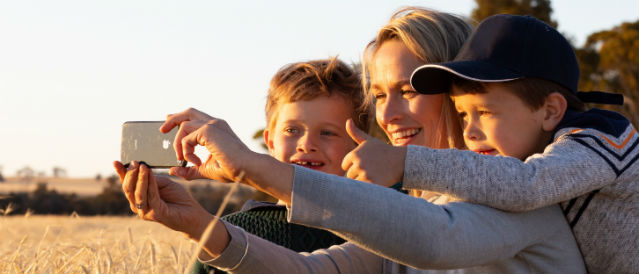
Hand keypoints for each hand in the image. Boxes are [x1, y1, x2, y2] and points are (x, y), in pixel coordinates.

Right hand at [113, 161, 213, 239]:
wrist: (192, 214)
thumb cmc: (178, 198)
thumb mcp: (164, 184)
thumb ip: (152, 178)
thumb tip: (142, 169)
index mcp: (139, 198)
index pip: (127, 184)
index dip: (121, 173)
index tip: (116, 162)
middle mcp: (138, 206)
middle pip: (128, 188)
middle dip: (130, 174)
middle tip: (135, 162)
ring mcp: (145, 212)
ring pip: (137, 192)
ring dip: (139, 178)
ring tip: (142, 166)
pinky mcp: (155, 214)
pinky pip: (151, 196)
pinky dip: (150, 184)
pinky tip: (149, 173)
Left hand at [160, 107, 294, 203]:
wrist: (247, 169)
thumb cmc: (233, 169)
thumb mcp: (205, 170)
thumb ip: (189, 169)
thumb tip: (173, 170)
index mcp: (216, 129)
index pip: (195, 117)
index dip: (180, 119)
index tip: (168, 124)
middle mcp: (214, 123)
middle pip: (187, 112)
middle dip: (172, 119)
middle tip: (162, 130)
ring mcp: (212, 124)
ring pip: (184, 125)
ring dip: (178, 143)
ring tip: (181, 158)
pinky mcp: (208, 130)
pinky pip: (186, 138)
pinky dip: (186, 150)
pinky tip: (195, 161)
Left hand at [341, 119, 406, 186]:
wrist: (401, 161)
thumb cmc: (384, 151)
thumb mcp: (369, 141)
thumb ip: (356, 133)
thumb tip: (347, 121)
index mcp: (354, 154)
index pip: (345, 166)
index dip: (354, 165)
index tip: (365, 163)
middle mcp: (358, 164)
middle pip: (350, 175)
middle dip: (359, 174)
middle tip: (373, 169)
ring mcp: (365, 174)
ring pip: (356, 183)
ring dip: (364, 181)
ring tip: (375, 174)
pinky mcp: (372, 184)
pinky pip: (364, 189)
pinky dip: (369, 187)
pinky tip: (377, 181)